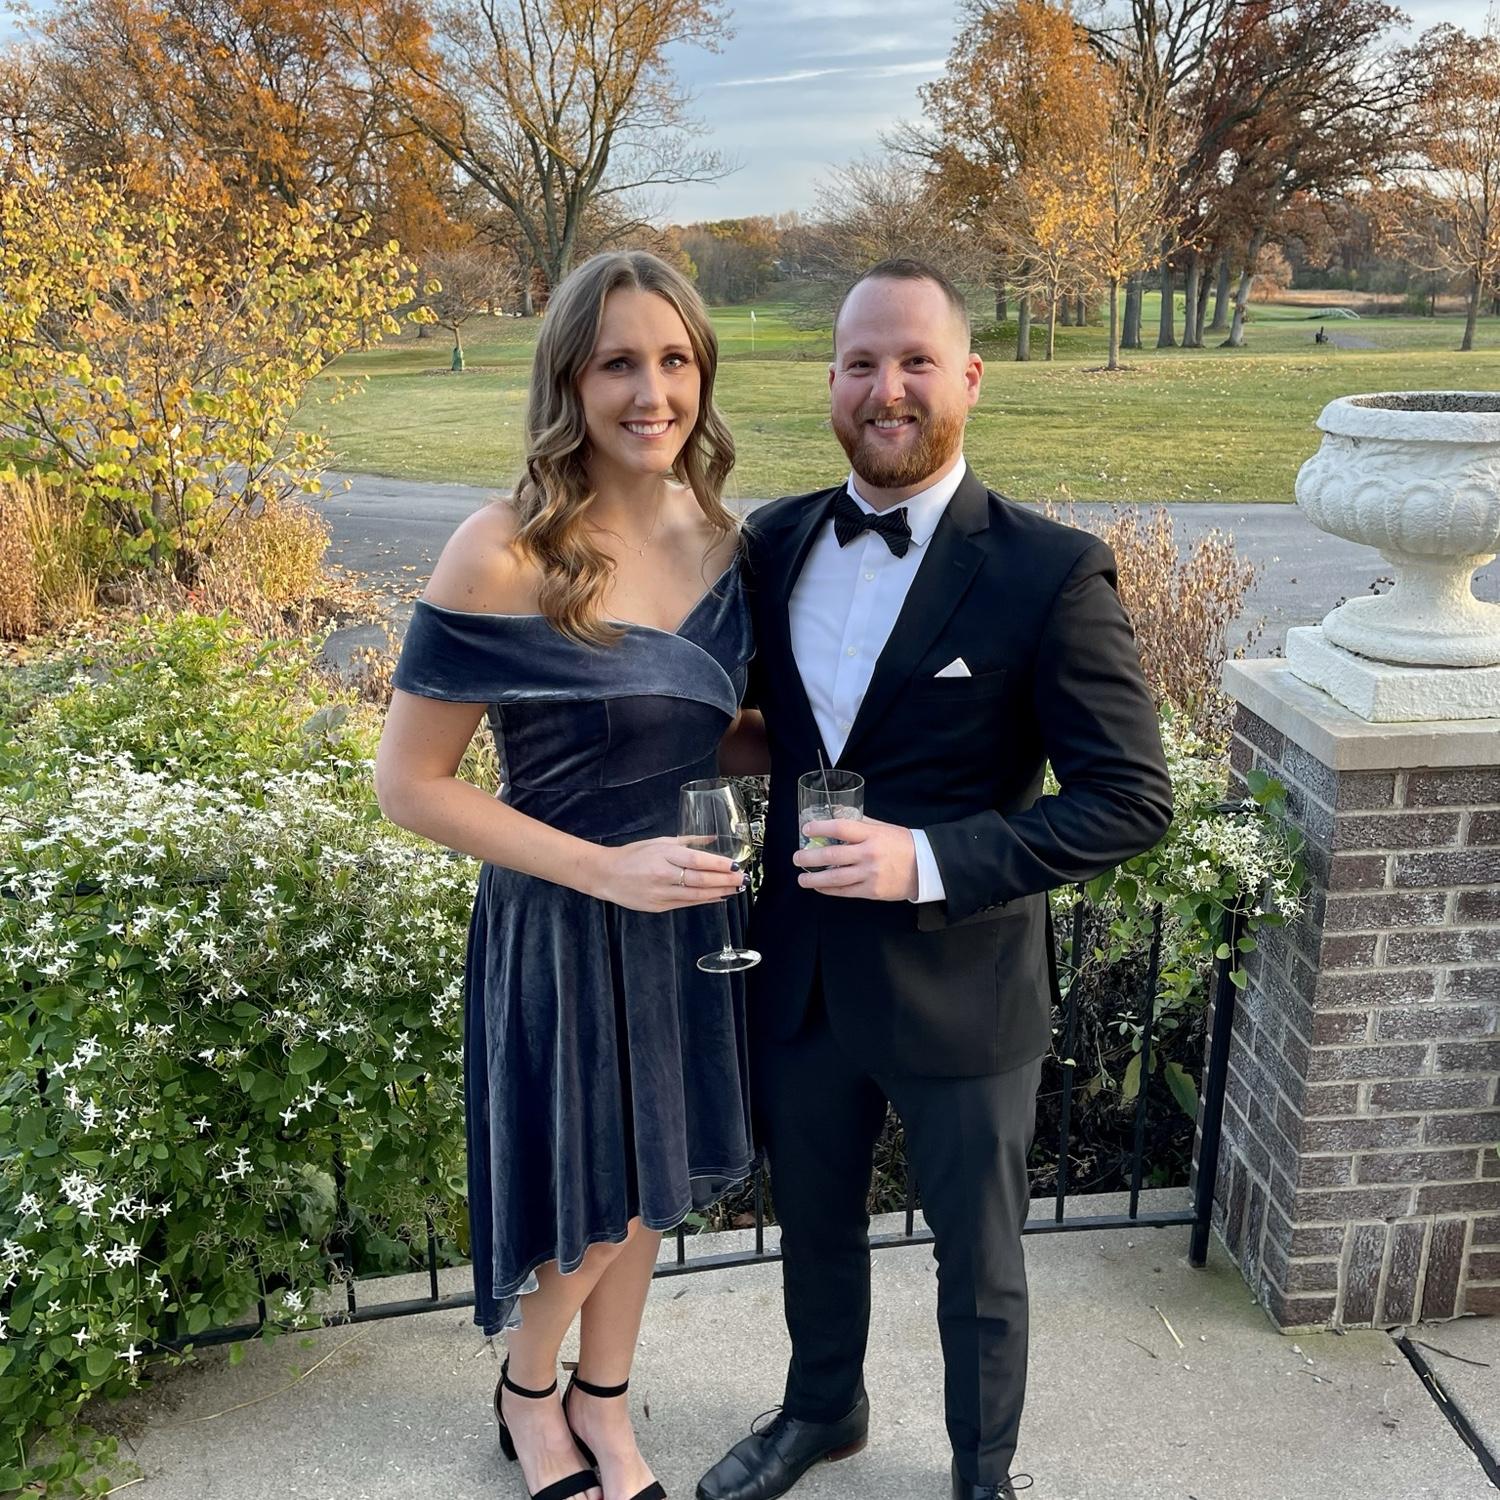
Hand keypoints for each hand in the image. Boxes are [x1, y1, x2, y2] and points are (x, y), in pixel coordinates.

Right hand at [589, 837, 744, 912]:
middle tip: (742, 879)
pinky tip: (718, 897)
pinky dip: (705, 900)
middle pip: (700, 879)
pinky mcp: (659, 907)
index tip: (735, 865)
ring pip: (696, 895)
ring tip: (735, 889)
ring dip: (719, 892)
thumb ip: (688, 841)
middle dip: (724, 880)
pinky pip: (687, 903)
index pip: (697, 860)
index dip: (718, 865)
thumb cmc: (633, 855)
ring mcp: (660, 893)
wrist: (606, 875)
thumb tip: (713, 839)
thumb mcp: (659, 842)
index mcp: (663, 855)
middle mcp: (663, 875)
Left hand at [793, 817, 916, 901]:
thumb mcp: (884, 828)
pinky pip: (845, 891)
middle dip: (809, 857)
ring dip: (814, 879)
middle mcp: (869, 854)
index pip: (840, 828)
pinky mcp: (872, 891)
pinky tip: (820, 888)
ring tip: (802, 878)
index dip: (820, 828)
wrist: (927, 867)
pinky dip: (829, 890)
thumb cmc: (903, 844)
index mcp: (872, 835)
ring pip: (835, 878)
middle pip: (832, 856)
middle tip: (797, 857)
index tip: (806, 830)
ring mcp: (870, 874)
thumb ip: (861, 823)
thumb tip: (837, 815)